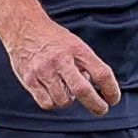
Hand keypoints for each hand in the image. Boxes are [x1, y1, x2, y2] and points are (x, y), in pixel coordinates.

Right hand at [3, 18, 119, 114]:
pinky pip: (47, 103)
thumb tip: (96, 89)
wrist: (23, 28)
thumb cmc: (53, 38)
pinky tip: (52, 92)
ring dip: (68, 100)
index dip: (111, 90)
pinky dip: (52, 102)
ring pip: (63, 101)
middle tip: (101, 109)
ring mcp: (44, 70)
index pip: (101, 73)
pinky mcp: (30, 80)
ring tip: (65, 89)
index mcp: (77, 49)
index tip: (113, 99)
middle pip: (83, 90)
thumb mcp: (75, 44)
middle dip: (96, 105)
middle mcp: (61, 60)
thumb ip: (86, 65)